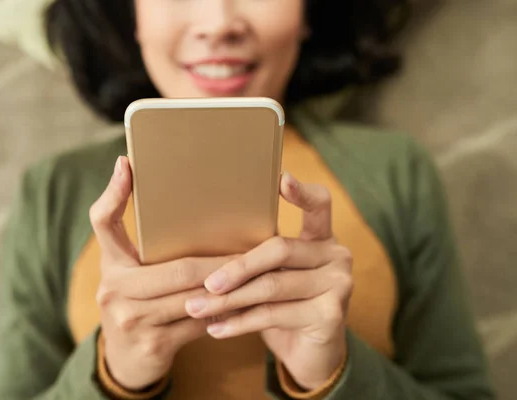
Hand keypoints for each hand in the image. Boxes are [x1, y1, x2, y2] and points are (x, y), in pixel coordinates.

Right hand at [91, 156, 231, 389]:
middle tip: (252, 251)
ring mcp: (131, 319)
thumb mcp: (131, 273)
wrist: (125, 361)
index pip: (103, 222)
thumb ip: (144, 246)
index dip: (114, 193)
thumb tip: (175, 201)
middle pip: (176, 268)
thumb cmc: (137, 303)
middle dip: (219, 263)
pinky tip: (244, 304)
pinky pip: (199, 324)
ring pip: (193, 296)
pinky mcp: (152, 344)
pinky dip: (224, 313)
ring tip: (256, 274)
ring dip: (228, 287)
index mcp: (111, 264)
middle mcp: (113, 289)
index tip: (127, 163)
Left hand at [184, 172, 352, 390]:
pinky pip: (274, 315)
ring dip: (229, 299)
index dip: (302, 191)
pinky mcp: (331, 314)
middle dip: (237, 267)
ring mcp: (338, 284)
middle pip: (280, 249)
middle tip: (205, 282)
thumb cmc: (285, 309)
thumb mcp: (273, 279)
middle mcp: (336, 256)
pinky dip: (239, 323)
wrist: (312, 355)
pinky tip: (216, 328)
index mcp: (322, 239)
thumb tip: (201, 251)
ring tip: (197, 307)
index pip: (320, 204)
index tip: (280, 178)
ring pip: (272, 286)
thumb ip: (256, 261)